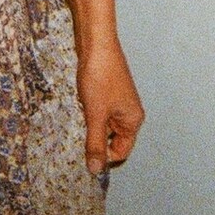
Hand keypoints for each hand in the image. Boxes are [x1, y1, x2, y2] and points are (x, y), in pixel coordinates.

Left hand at [76, 36, 143, 175]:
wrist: (96, 44)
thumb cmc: (100, 77)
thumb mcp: (95, 115)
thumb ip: (95, 144)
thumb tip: (95, 170)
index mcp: (133, 120)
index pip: (121, 152)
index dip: (104, 155)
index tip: (86, 149)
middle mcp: (129, 113)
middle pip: (112, 140)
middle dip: (95, 137)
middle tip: (81, 129)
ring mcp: (119, 102)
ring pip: (103, 125)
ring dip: (90, 123)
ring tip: (83, 111)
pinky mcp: (108, 93)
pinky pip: (98, 112)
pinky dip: (88, 111)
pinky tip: (81, 101)